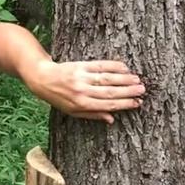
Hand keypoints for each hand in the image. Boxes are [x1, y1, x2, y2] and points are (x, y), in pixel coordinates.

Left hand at [25, 59, 145, 123]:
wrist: (42, 79)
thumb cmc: (58, 98)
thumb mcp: (72, 111)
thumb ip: (92, 115)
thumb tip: (111, 119)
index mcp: (81, 104)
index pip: (107, 105)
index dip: (124, 104)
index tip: (137, 103)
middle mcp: (82, 91)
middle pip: (110, 92)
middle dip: (128, 92)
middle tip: (142, 91)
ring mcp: (82, 77)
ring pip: (107, 79)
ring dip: (124, 79)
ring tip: (137, 80)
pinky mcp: (81, 65)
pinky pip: (100, 65)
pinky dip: (113, 66)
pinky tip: (124, 68)